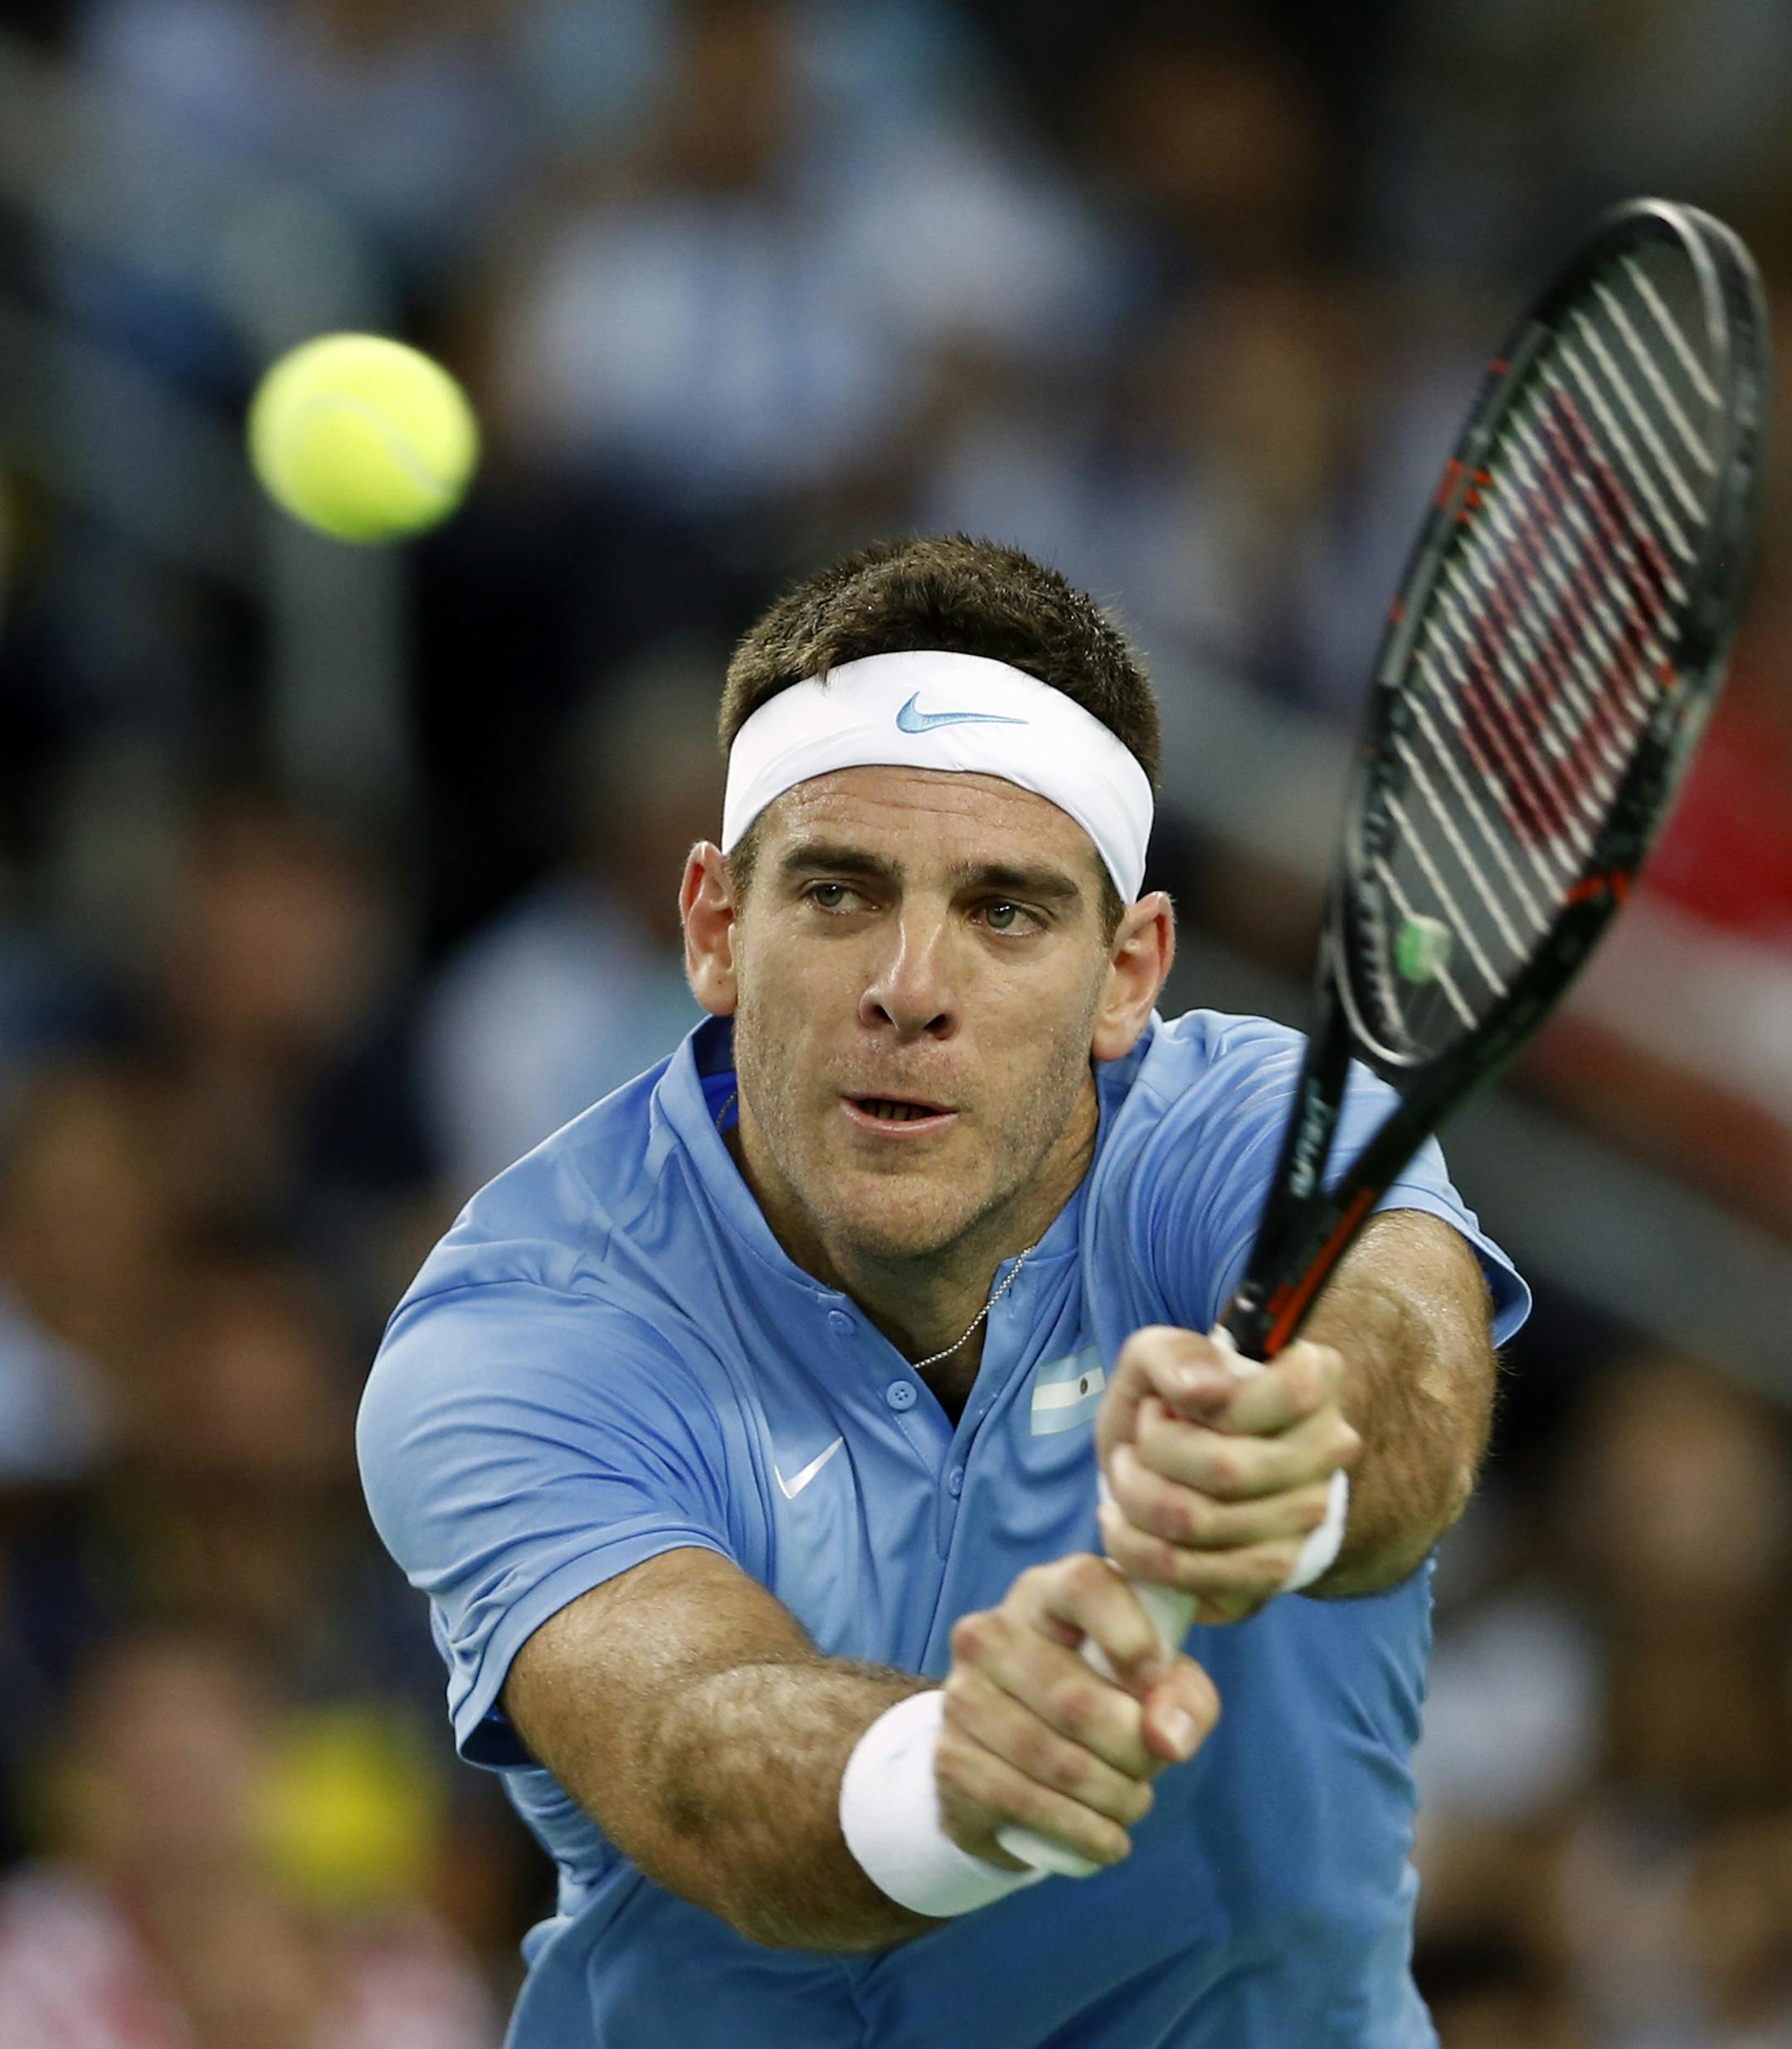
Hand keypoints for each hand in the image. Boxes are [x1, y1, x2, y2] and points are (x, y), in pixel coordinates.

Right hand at [934, 1553, 1218, 1871]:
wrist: (1012, 1752)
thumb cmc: (1099, 1695)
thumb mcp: (1155, 1684)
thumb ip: (1183, 1696)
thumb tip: (1167, 1738)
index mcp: (1045, 1593)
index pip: (1086, 1586)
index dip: (1132, 1636)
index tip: (1157, 1680)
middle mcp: (991, 1633)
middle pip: (1077, 1700)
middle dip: (1134, 1752)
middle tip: (1152, 1770)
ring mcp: (963, 1695)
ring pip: (1056, 1761)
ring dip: (1114, 1798)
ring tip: (1133, 1804)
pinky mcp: (951, 1758)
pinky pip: (1026, 1803)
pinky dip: (1082, 1832)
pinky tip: (1108, 1840)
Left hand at [1095, 1327, 1361, 1624]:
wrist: (1170, 1472)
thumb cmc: (1169, 1404)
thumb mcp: (1156, 1357)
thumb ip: (1175, 1355)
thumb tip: (1202, 1390)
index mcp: (1316, 1382)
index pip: (1292, 1392)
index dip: (1212, 1402)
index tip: (1168, 1401)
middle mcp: (1327, 1455)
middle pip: (1228, 1468)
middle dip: (1153, 1453)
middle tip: (1134, 1443)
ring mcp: (1307, 1523)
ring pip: (1200, 1522)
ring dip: (1136, 1498)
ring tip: (1126, 1476)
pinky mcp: (1270, 1578)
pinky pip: (1193, 1576)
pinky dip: (1136, 1548)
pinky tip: (1123, 1522)